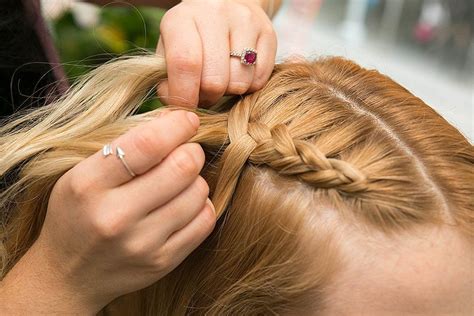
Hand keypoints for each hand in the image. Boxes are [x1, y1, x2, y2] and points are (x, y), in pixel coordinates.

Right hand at [0, 110, 215, 312]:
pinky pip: (205, 221)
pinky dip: (201, 205)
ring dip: (196, 179)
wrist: (68, 275)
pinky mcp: (162, 262)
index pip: (148, 144)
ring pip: (198, 193)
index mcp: (88, 184)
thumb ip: (125, 145)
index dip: (177, 125)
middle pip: (182, 167)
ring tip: (180, 181)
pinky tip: (184, 203)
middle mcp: (115, 217)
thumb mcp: (82, 173)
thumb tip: (176, 120)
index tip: (188, 120)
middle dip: (192, 151)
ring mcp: (141, 244)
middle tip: (186, 151)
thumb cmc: (78, 212)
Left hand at [156, 0, 277, 106]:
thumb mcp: (169, 51)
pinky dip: (248, 87)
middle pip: (214, 80)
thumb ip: (167, 80)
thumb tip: (178, 110)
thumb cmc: (191, 38)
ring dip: (229, 93)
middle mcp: (215, 13)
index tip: (186, 108)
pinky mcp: (268, 33)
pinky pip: (259, 80)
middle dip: (208, 98)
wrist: (225, 6)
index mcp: (182, 18)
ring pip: (239, 82)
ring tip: (222, 81)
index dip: (185, 95)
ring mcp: (245, 21)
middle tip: (204, 93)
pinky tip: (238, 74)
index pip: (185, 63)